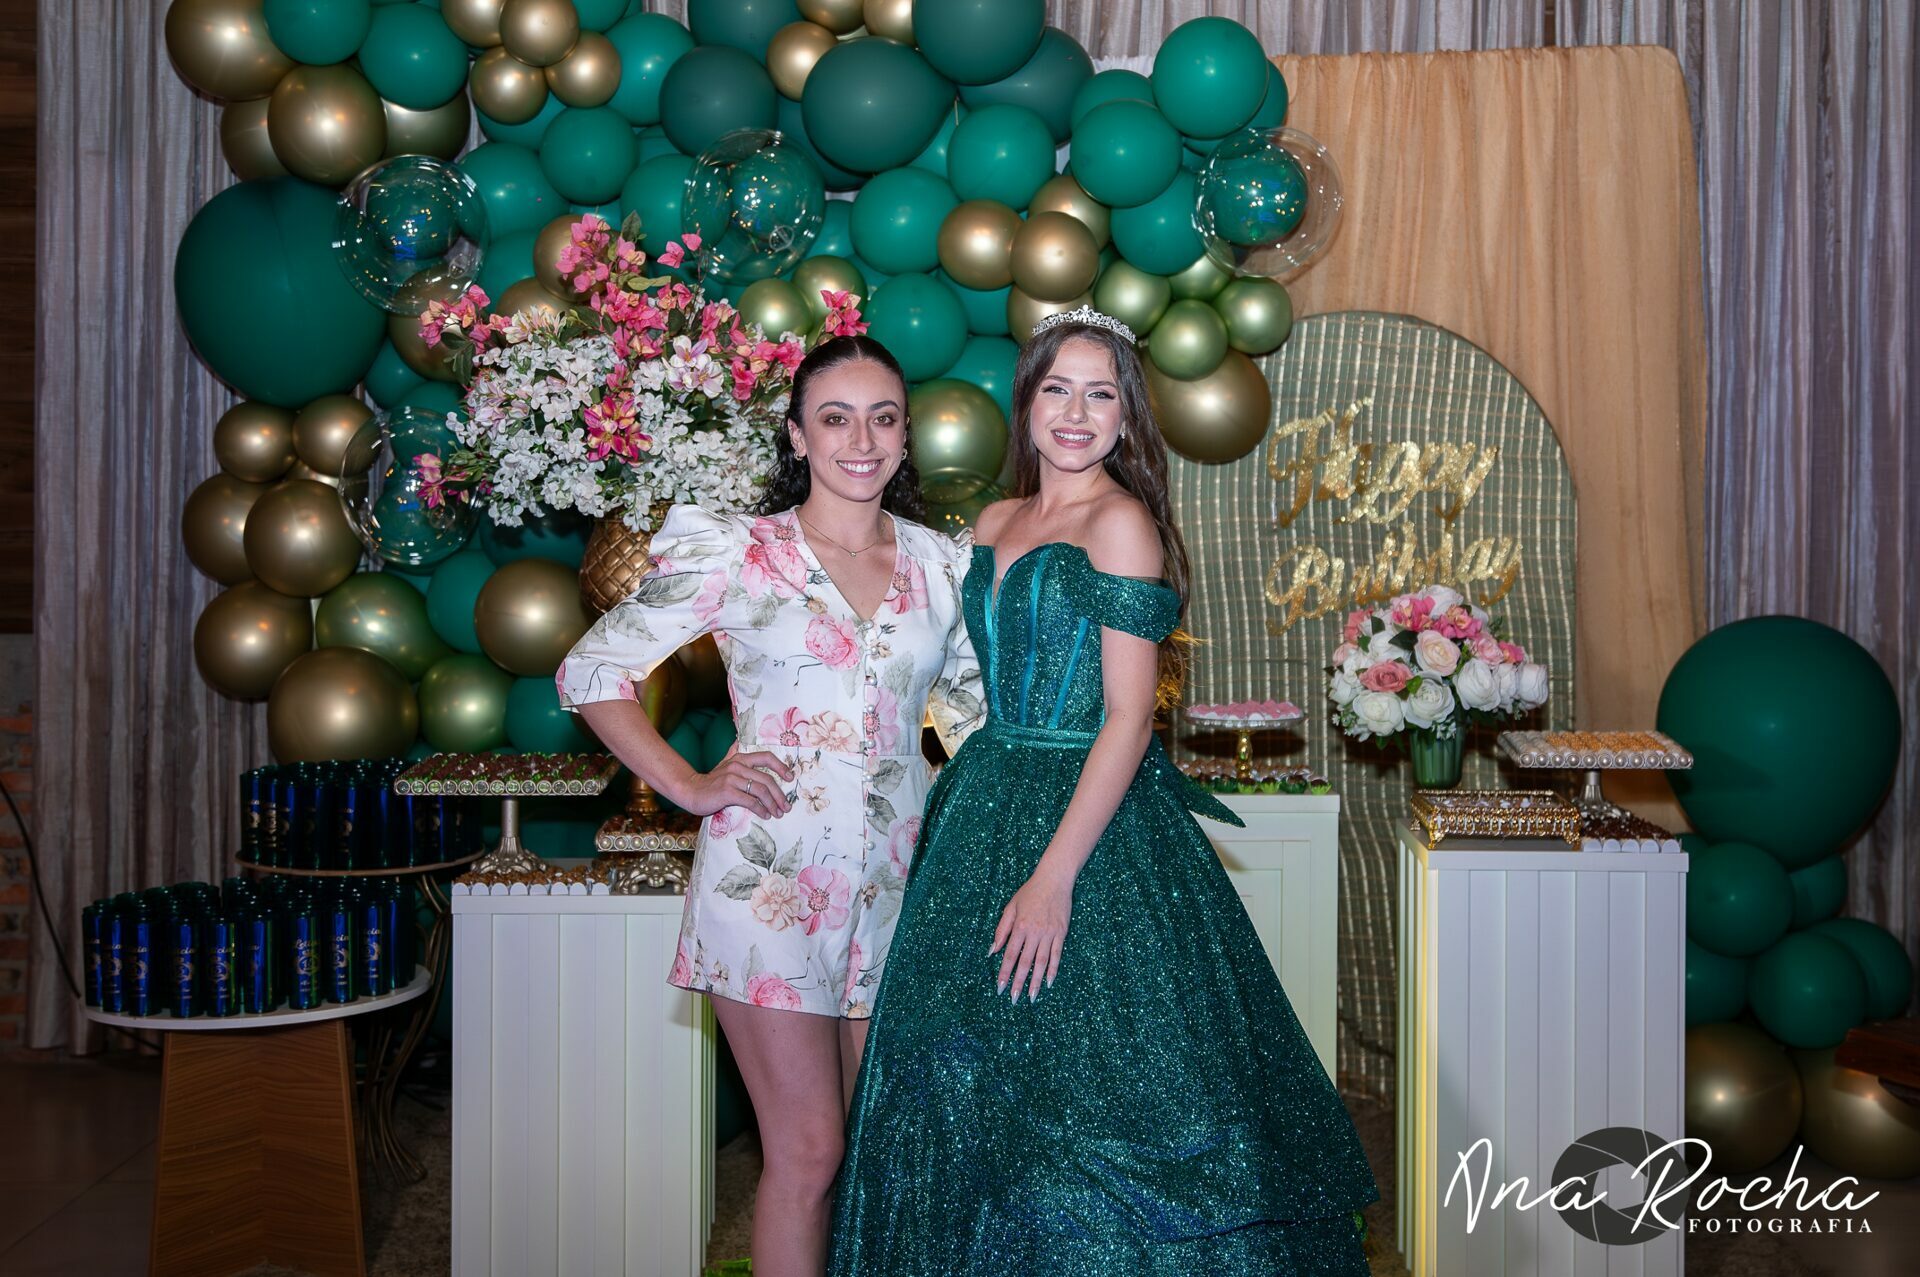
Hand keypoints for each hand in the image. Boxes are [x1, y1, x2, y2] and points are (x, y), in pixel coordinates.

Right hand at [674, 750, 794, 819]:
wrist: (690, 791)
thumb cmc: (710, 782)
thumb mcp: (723, 764)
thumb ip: (732, 753)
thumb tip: (737, 740)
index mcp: (740, 758)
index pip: (766, 757)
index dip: (781, 767)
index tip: (790, 777)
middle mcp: (737, 765)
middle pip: (767, 779)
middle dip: (780, 795)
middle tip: (786, 806)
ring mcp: (732, 778)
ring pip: (761, 790)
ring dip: (773, 804)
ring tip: (777, 813)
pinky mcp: (727, 792)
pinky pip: (750, 801)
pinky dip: (760, 809)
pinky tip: (765, 815)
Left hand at [989, 867, 1072, 1001]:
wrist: (1054, 880)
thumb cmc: (1030, 892)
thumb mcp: (1011, 907)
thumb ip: (1001, 930)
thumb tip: (992, 951)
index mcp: (1019, 926)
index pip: (1010, 955)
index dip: (1005, 973)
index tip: (1000, 987)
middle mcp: (1034, 932)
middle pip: (1025, 962)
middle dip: (1018, 982)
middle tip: (1014, 999)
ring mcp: (1049, 934)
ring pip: (1041, 962)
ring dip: (1035, 981)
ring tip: (1031, 997)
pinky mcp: (1061, 933)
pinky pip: (1057, 955)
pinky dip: (1053, 969)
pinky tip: (1049, 982)